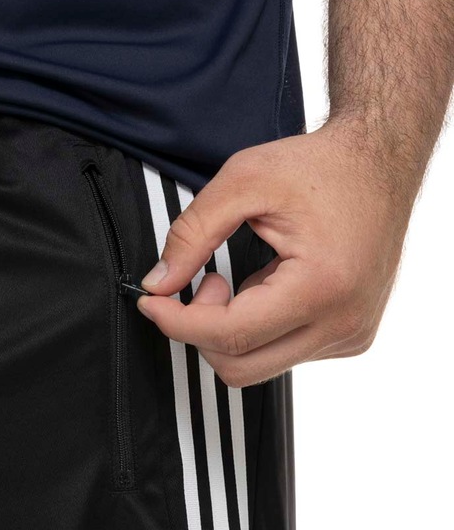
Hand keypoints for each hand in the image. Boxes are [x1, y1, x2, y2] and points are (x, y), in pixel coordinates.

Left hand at [136, 123, 419, 387]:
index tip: (150, 302)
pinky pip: (282, 354)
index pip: (230, 334)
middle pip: (241, 365)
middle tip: (203, 281)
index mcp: (322, 286)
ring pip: (258, 365)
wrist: (380, 164)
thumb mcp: (244, 182)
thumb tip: (159, 283)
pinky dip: (255, 330)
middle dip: (202, 329)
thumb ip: (192, 234)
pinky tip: (262, 289)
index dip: (177, 322)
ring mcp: (350, 335)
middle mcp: (344, 323)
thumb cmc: (320, 166)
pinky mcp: (349, 337)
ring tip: (235, 281)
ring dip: (228, 330)